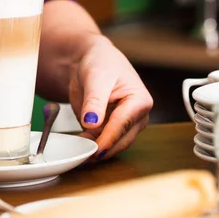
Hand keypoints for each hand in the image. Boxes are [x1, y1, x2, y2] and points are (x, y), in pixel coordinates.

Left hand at [69, 34, 152, 159]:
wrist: (92, 62)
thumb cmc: (100, 63)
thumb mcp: (96, 78)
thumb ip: (95, 101)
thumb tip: (92, 123)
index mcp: (140, 101)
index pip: (124, 124)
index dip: (108, 138)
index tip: (95, 149)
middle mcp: (136, 116)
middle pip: (121, 140)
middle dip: (103, 149)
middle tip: (84, 155)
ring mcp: (124, 125)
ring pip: (113, 145)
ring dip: (96, 151)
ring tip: (78, 153)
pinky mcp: (111, 130)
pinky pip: (102, 143)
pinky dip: (91, 146)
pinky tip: (78, 147)